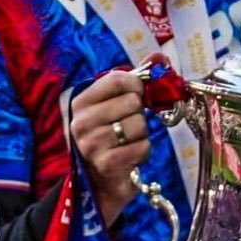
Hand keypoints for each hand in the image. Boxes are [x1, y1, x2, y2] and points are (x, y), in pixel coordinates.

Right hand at [70, 69, 149, 225]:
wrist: (98, 182)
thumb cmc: (108, 137)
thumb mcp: (113, 106)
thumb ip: (134, 80)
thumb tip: (160, 58)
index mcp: (80, 102)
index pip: (117, 79)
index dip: (136, 85)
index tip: (137, 96)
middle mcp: (81, 122)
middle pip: (132, 101)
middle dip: (139, 113)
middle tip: (128, 125)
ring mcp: (92, 144)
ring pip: (140, 124)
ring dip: (142, 134)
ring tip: (127, 142)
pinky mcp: (107, 164)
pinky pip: (142, 147)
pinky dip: (142, 151)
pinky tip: (130, 156)